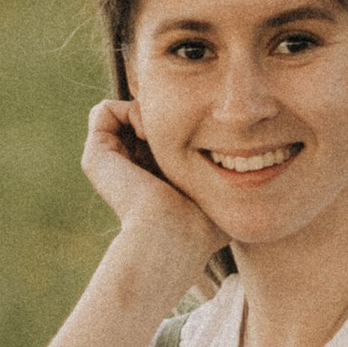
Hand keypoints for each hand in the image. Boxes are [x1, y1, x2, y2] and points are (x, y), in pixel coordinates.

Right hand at [81, 99, 220, 303]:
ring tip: (162, 133)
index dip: (180, 124)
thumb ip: (228, 176)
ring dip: (145, 110)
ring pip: (123, 112)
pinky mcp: (95, 154)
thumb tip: (252, 161)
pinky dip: (128, 110)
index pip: (160, 132)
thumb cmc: (201, 224)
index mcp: (149, 174)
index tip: (197, 141)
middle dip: (163, 114)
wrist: (171, 236)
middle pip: (142, 117)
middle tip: (180, 132)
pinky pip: (104, 110)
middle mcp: (125, 166)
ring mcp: (108, 161)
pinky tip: (148, 131)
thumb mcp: (218, 192)